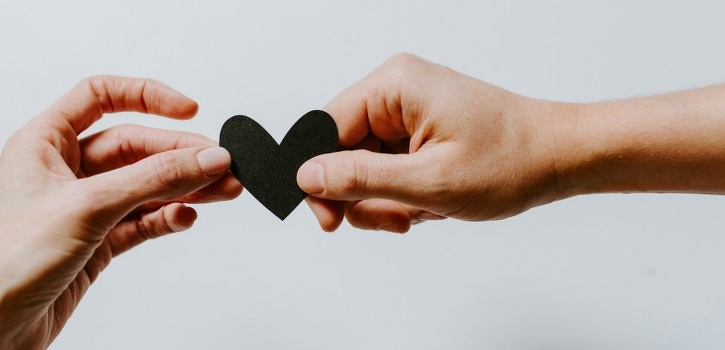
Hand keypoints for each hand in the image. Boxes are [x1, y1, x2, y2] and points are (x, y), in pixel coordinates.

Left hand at [0, 76, 241, 348]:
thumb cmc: (5, 264)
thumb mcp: (87, 206)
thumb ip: (153, 179)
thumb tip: (204, 157)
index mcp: (45, 143)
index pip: (101, 97)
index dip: (147, 96)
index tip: (188, 110)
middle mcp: (65, 170)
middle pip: (136, 146)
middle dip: (181, 155)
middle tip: (221, 164)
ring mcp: (85, 206)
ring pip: (146, 185)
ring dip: (185, 187)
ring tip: (222, 190)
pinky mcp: (98, 241)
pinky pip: (143, 219)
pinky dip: (167, 217)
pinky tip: (185, 217)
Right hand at [297, 53, 576, 232]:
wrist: (560, 158)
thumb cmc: (511, 160)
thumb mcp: (429, 181)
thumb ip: (361, 179)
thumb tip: (306, 176)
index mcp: (393, 86)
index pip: (324, 129)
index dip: (319, 178)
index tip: (330, 220)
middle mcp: (396, 91)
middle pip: (342, 152)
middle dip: (364, 196)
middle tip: (396, 219)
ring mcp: (407, 111)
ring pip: (364, 167)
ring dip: (387, 200)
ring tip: (423, 210)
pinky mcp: (418, 130)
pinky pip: (387, 169)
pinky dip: (403, 195)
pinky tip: (431, 202)